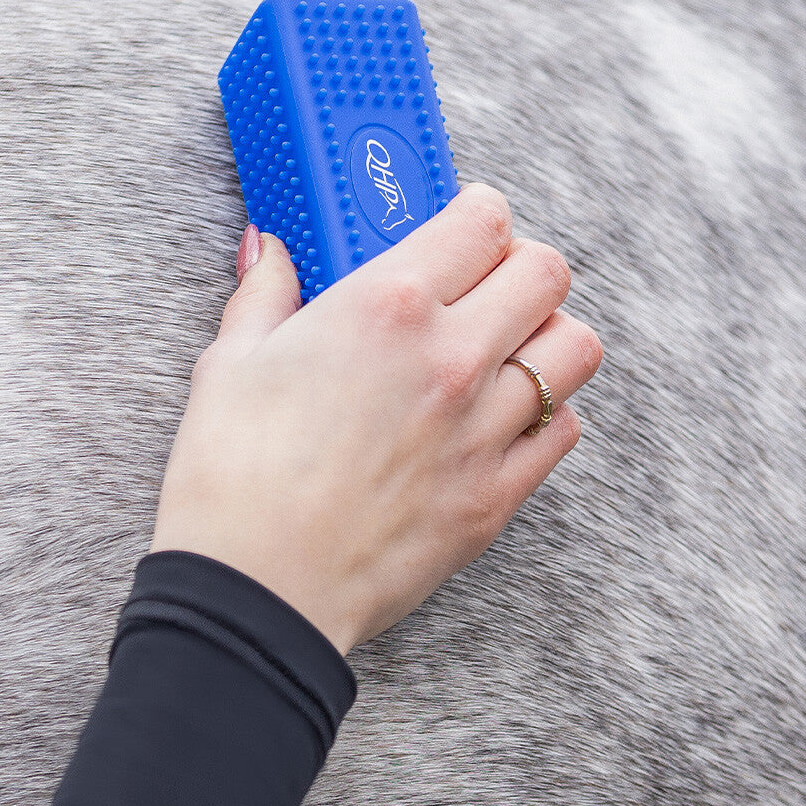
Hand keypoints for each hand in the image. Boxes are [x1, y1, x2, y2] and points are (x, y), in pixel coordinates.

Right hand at [150, 184, 602, 655]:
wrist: (255, 594)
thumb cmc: (232, 474)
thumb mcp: (231, 362)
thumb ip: (264, 292)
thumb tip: (267, 248)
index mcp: (388, 307)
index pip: (483, 219)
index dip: (478, 211)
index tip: (463, 222)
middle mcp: (452, 357)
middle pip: (546, 271)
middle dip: (519, 262)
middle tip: (483, 282)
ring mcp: (483, 429)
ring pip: (574, 347)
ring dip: (547, 334)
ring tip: (505, 348)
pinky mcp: (496, 496)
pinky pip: (562, 429)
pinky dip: (543, 413)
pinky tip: (498, 419)